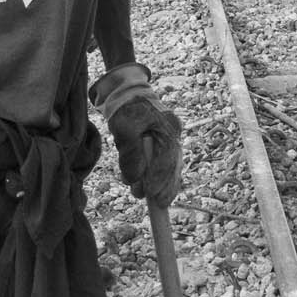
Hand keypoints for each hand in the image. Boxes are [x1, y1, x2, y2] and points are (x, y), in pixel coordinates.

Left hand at [90, 63, 182, 206]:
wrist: (127, 91)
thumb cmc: (125, 108)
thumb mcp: (123, 129)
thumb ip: (130, 154)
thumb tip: (135, 179)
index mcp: (167, 127)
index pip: (167, 159)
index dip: (161, 180)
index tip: (155, 197)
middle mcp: (173, 132)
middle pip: (173, 164)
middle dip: (165, 186)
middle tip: (159, 204)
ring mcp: (170, 135)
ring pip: (170, 164)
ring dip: (161, 182)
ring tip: (152, 197)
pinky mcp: (163, 139)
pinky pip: (166, 160)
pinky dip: (160, 174)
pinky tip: (154, 186)